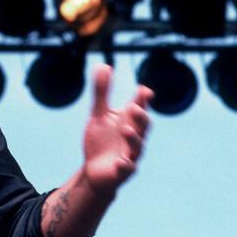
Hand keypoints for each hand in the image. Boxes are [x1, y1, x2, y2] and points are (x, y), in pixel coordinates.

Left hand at [81, 64, 151, 196]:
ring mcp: (130, 155)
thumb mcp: (98, 114)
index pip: (139, 107)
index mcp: (129, 122)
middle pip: (143, 126)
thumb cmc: (101, 140)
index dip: (142, 100)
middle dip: (141, 117)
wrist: (93, 170)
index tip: (143, 90)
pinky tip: (121, 161)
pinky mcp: (122, 171)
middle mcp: (133, 137)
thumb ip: (102, 92)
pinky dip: (126, 165)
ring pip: (138, 147)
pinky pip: (128, 169)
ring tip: (126, 129)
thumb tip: (104, 65)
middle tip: (134, 107)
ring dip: (134, 138)